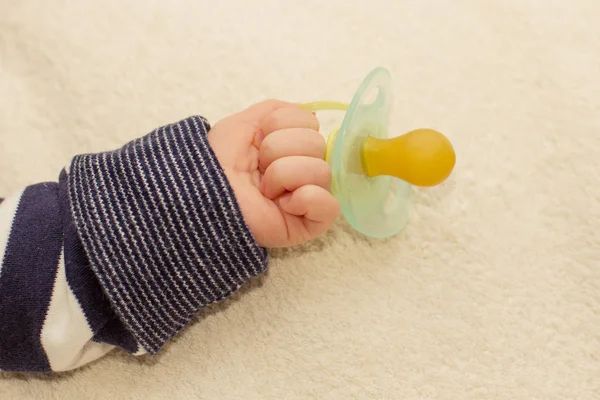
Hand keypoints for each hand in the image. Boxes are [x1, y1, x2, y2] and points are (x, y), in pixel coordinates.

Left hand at [208, 100, 339, 247]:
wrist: (202, 194)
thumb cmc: (218, 161)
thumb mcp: (242, 124)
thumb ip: (274, 111)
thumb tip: (312, 116)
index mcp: (292, 146)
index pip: (309, 121)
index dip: (279, 126)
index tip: (257, 142)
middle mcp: (305, 169)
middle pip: (316, 143)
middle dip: (279, 151)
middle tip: (258, 170)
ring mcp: (310, 197)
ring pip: (321, 170)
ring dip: (284, 175)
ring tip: (265, 191)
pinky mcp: (311, 224)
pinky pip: (330, 205)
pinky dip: (307, 199)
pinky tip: (284, 204)